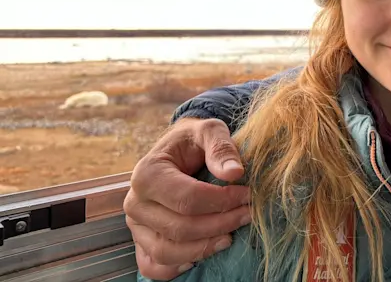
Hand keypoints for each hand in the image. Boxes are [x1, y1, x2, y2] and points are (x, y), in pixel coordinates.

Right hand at [124, 118, 250, 279]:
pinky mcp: (141, 241)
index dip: (222, 201)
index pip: (188, 199)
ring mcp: (136, 225)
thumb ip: (221, 147)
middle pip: (179, 228)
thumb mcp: (210, 130)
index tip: (247, 195)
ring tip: (231, 236)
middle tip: (247, 214)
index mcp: (147, 173)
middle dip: (220, 224)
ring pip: (166, 251)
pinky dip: (175, 268)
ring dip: (203, 248)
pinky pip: (152, 266)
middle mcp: (135, 202)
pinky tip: (202, 254)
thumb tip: (235, 173)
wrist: (179, 149)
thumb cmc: (194, 140)